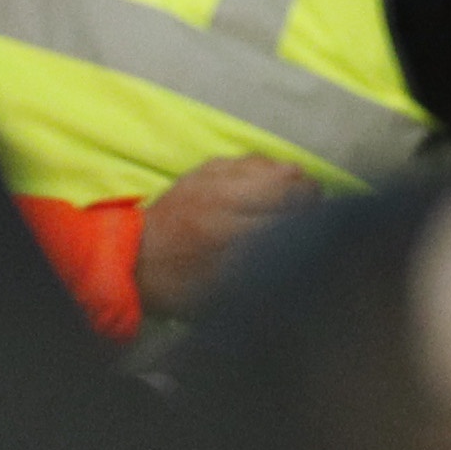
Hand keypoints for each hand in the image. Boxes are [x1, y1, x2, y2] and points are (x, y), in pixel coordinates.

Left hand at [136, 154, 320, 324]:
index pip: (292, 213)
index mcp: (227, 232)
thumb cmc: (179, 284)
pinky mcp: (207, 167)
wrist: (129, 259)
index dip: (314, 219)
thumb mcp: (220, 290)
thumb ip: (262, 266)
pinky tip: (262, 189)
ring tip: (288, 201)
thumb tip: (303, 248)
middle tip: (307, 213)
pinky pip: (253, 159)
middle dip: (309, 195)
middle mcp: (225, 197)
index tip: (320, 229)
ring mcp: (215, 177)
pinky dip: (266, 172)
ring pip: (276, 164)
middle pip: (292, 178)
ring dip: (290, 182)